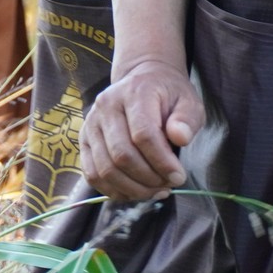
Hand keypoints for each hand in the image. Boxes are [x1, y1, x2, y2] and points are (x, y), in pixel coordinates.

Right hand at [82, 57, 202, 200]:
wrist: (141, 81)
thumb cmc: (168, 96)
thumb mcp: (188, 102)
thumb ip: (186, 119)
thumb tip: (180, 138)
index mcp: (133, 94)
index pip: (143, 134)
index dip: (162, 162)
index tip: (179, 176)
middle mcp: (105, 106)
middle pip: (122, 154)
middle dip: (149, 178)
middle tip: (169, 184)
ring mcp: (91, 123)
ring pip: (105, 168)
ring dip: (133, 188)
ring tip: (155, 190)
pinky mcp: (84, 139)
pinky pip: (92, 173)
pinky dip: (113, 190)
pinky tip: (135, 191)